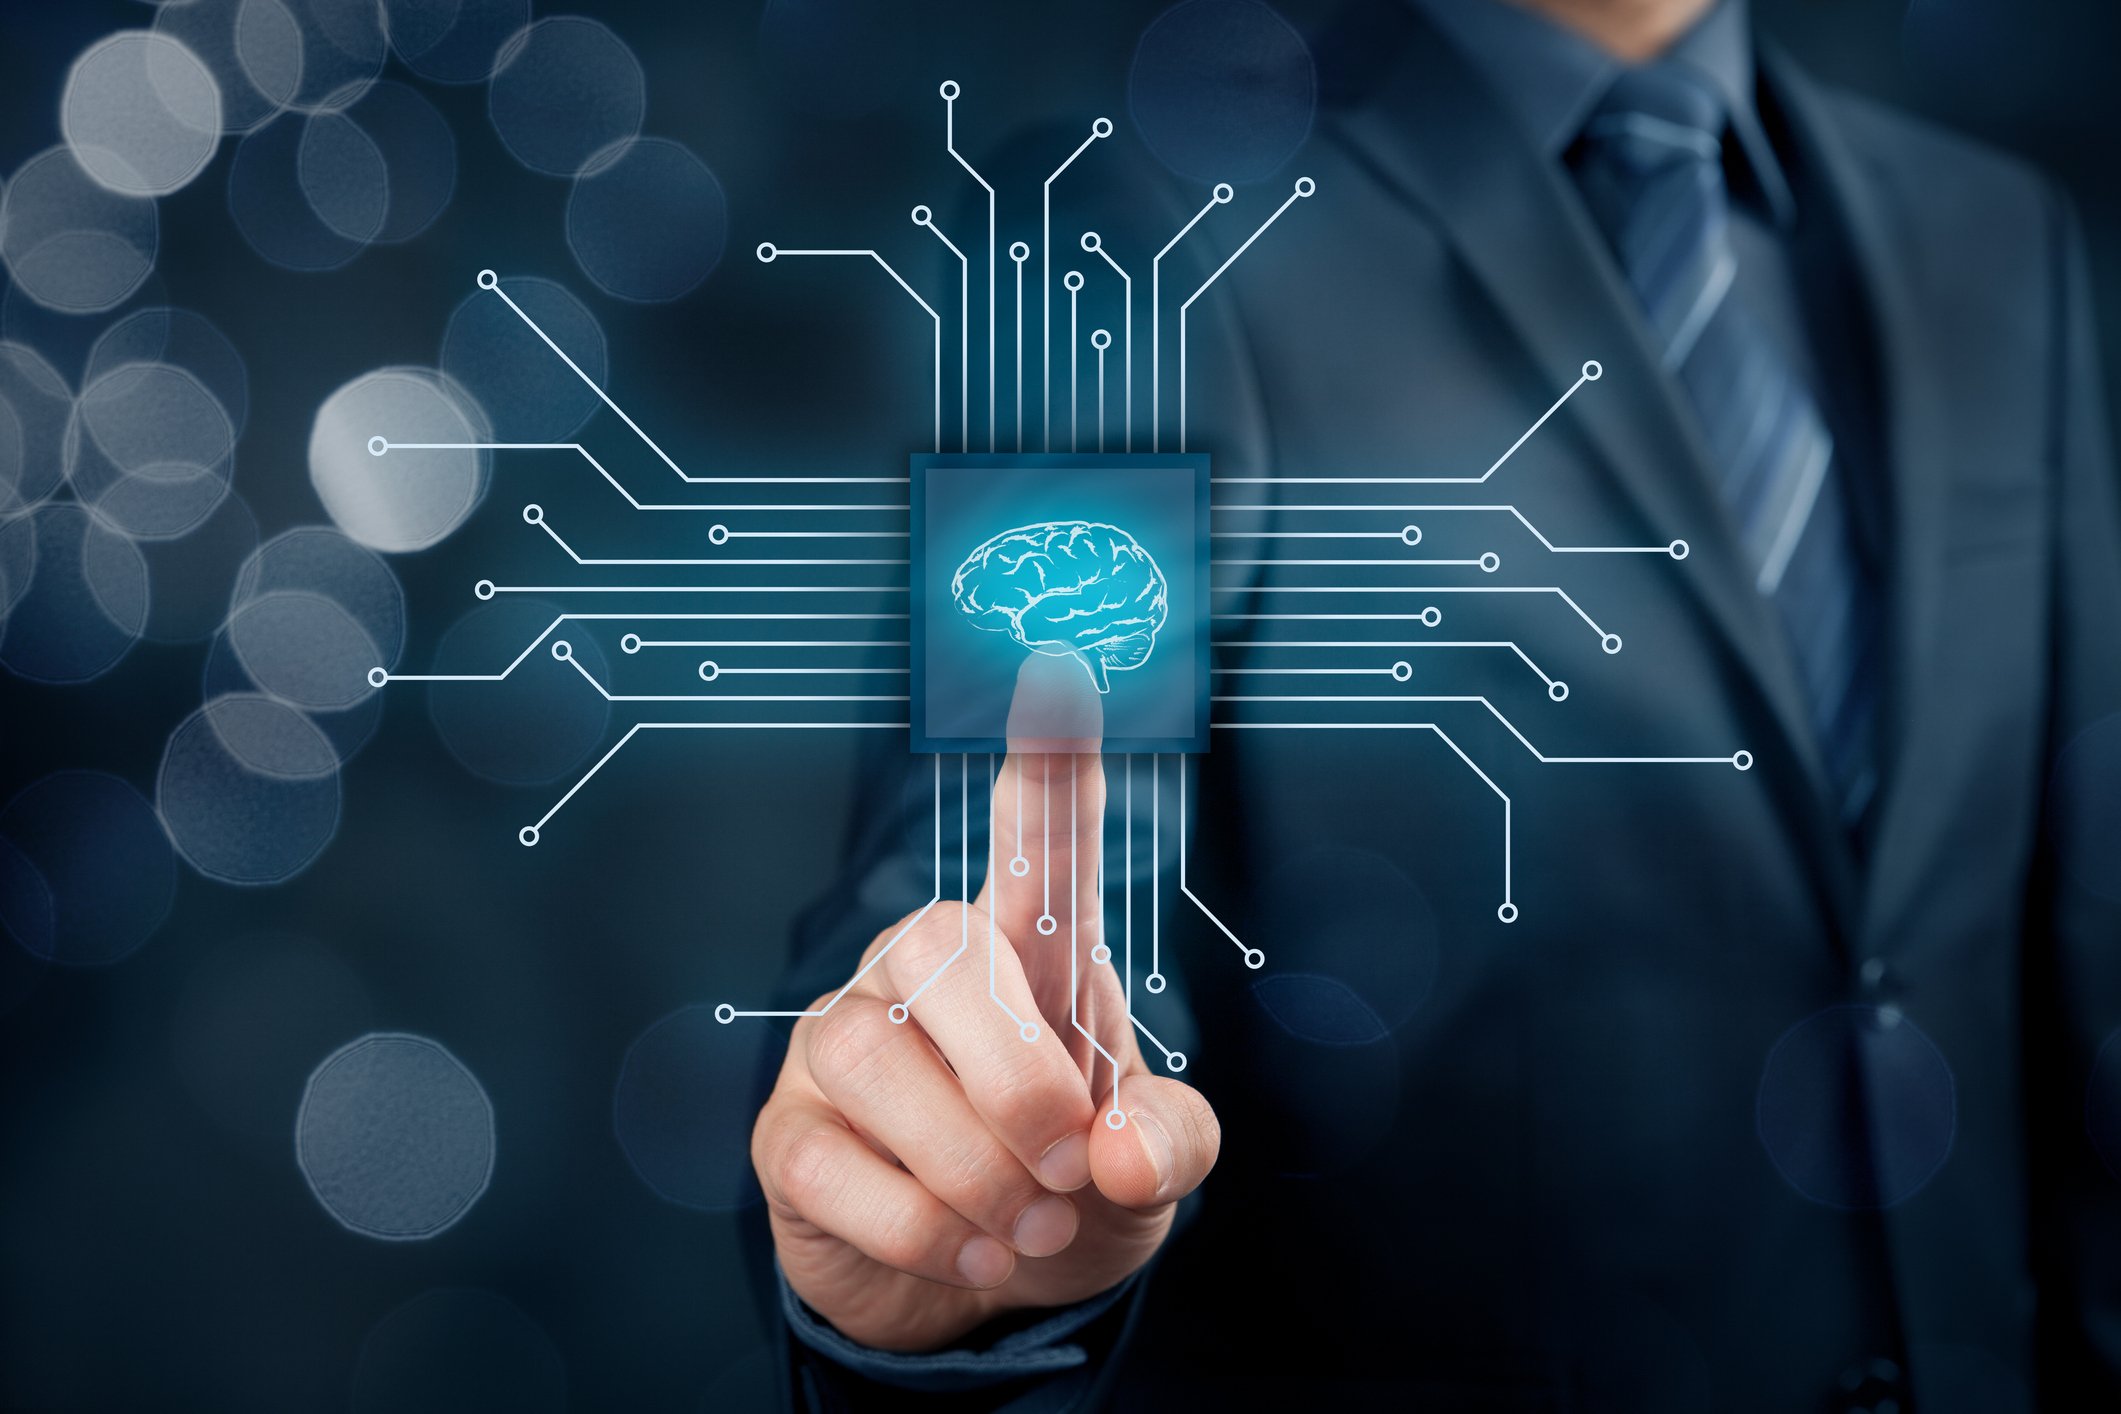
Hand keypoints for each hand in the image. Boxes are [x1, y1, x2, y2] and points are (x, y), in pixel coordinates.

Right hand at [751, 658, 1220, 1350]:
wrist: (980, 1298)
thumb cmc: (1070, 1191)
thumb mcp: (1150, 1172)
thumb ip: (1166, 1143)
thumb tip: (1113, 1150)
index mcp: (1024, 960)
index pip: (1036, 848)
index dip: (1049, 769)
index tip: (1062, 667)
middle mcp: (919, 974)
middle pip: (946, 952)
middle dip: (1023, 1077)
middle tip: (1075, 1169)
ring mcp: (840, 1045)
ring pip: (873, 1058)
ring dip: (971, 1166)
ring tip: (1030, 1228)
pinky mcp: (789, 1135)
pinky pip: (833, 1161)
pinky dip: (920, 1227)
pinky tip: (971, 1255)